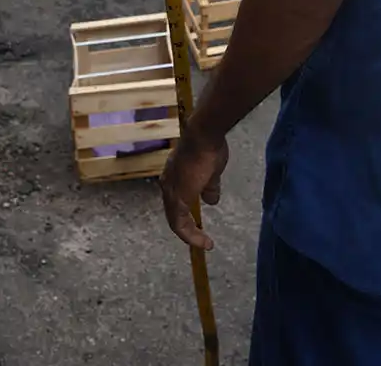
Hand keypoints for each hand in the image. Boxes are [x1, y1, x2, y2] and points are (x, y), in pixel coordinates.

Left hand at [160, 129, 228, 250]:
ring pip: (176, 220)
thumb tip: (211, 201)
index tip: (199, 224)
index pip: (176, 201)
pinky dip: (191, 234)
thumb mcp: (212, 172)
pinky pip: (179, 223)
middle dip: (187, 228)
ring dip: (190, 234)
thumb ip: (209, 187)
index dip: (187, 214)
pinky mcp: (177, 198)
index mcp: (174, 177)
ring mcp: (171, 191)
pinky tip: (203, 241)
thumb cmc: (208, 148)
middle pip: (174, 213)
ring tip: (204, 243)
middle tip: (200, 239)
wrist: (204, 136)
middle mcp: (168, 185)